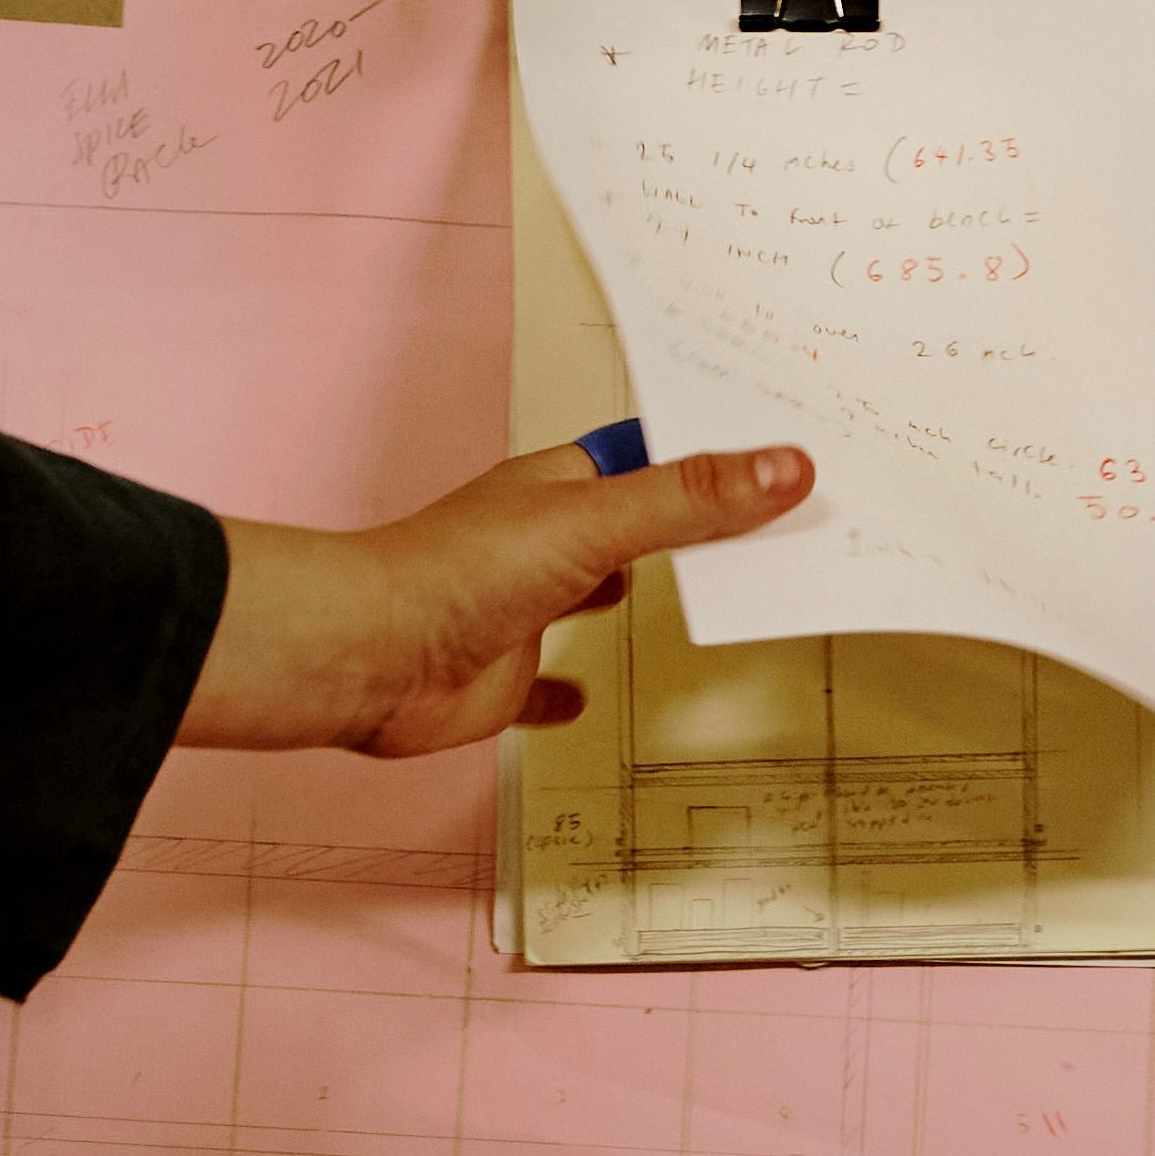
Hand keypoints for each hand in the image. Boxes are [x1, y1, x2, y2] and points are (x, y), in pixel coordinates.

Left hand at [178, 439, 814, 757]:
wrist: (371, 656)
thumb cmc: (457, 574)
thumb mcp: (595, 523)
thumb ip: (690, 500)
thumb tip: (783, 466)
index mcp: (559, 487)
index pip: (648, 458)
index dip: (707, 456)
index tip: (772, 457)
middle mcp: (540, 542)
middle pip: (629, 524)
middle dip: (687, 525)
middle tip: (759, 524)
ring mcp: (519, 609)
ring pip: (589, 593)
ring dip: (630, 591)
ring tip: (698, 587)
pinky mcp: (500, 677)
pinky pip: (541, 684)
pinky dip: (565, 693)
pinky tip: (585, 699)